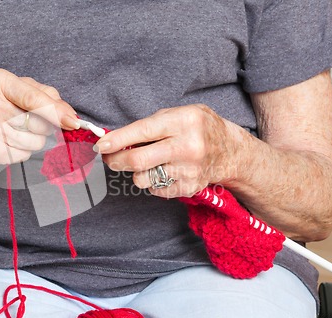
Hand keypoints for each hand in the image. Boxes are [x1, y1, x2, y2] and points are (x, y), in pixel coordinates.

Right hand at [0, 69, 79, 163]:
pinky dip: (25, 150)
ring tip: (20, 129)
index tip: (73, 123)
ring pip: (35, 143)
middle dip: (46, 126)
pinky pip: (25, 156)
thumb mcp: (19, 86)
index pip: (33, 100)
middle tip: (34, 121)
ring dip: (37, 139)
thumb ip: (48, 96)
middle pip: (39, 125)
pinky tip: (11, 140)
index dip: (56, 112)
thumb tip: (71, 116)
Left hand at [95, 104, 240, 197]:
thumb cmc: (198, 128)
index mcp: (184, 122)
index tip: (101, 146)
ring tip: (145, 163)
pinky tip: (162, 171)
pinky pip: (155, 190)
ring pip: (143, 178)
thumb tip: (115, 139)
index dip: (117, 140)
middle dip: (116, 161)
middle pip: (138, 160)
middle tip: (109, 159)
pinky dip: (152, 182)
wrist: (230, 151)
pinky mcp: (189, 188)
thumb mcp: (179, 113)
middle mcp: (187, 147)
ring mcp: (189, 170)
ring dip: (136, 172)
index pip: (142, 132)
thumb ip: (150, 124)